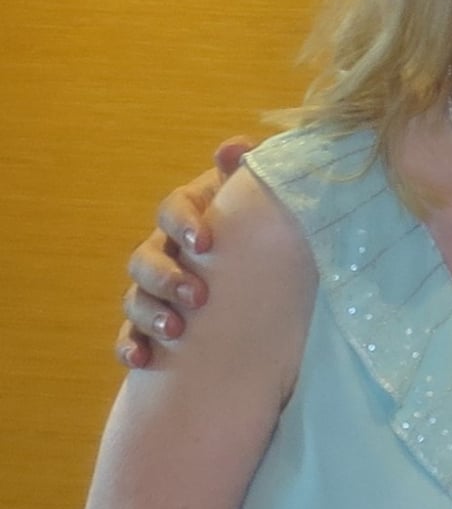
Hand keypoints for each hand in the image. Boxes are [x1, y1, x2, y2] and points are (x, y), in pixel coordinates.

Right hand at [118, 139, 252, 368]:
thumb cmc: (258, 228)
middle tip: (198, 296)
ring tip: (175, 329)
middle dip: (168, 277)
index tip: (206, 242)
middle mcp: (165, 248)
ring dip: (150, 313)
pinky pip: (131, 334)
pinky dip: (132, 345)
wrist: (264, 270)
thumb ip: (246, 173)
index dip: (184, 223)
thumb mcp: (257, 201)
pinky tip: (142, 360)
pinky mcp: (153, 322)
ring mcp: (155, 287)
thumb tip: (234, 148)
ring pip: (136, 297)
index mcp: (189, 214)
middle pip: (146, 257)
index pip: (173, 209)